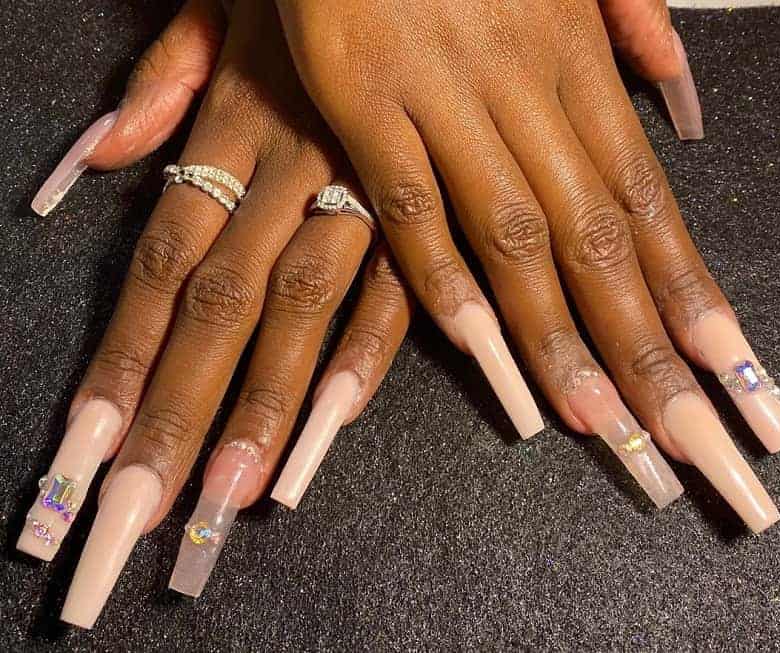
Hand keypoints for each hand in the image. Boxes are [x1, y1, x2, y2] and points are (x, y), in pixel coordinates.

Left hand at [21, 0, 411, 627]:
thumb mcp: (228, 2)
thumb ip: (166, 77)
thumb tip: (99, 157)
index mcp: (232, 127)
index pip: (161, 266)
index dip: (122, 360)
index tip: (89, 449)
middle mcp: (286, 174)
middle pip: (216, 312)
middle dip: (174, 416)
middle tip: (140, 514)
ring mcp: (359, 195)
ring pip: (298, 316)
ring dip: (260, 410)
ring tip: (223, 499)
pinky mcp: (426, 210)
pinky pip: (394, 289)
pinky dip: (364, 357)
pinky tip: (331, 426)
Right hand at [276, 0, 779, 527]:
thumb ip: (627, 26)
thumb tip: (682, 99)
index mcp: (580, 61)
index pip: (651, 204)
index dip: (694, 299)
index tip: (730, 380)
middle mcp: (529, 88)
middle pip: (601, 240)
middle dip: (650, 349)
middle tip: (694, 443)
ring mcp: (445, 94)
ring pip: (519, 235)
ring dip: (562, 337)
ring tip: (605, 427)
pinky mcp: (363, 95)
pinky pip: (412, 202)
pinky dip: (445, 278)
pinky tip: (484, 350)